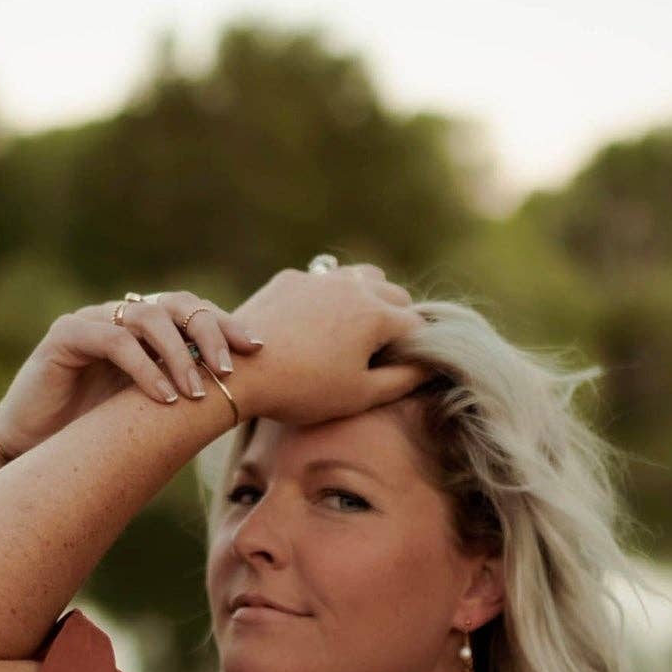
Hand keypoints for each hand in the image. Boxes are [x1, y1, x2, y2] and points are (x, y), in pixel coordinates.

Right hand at [0, 291, 264, 451]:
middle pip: (175, 305)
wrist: (36, 451)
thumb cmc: (97, 435)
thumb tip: (249, 396)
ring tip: (195, 393)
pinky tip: (163, 398)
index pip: (192, 311)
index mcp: (145, 329)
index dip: (226, 324)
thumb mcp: (152, 412)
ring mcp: (92, 321)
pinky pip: (113, 340)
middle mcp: (119, 317)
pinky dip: (143, 368)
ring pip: (147, 318)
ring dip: (178, 356)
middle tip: (227, 369)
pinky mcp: (65, 335)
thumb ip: (187, 393)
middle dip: (209, 333)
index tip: (257, 349)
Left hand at [229, 264, 429, 423]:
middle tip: (382, 351)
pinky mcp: (289, 279)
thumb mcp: (362, 394)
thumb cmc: (304, 390)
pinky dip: (331, 296)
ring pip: (361, 277)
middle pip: (394, 294)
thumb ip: (405, 379)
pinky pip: (323, 280)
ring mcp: (319, 278)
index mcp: (377, 315)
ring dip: (369, 297)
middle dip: (397, 318)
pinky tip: (317, 323)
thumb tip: (431, 366)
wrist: (240, 373)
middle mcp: (353, 286)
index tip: (401, 368)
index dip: (415, 349)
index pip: (417, 326)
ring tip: (357, 329)